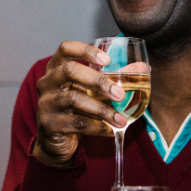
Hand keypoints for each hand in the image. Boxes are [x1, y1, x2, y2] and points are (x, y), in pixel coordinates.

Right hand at [33, 41, 127, 166]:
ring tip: (121, 119)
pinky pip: (77, 123)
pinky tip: (111, 130)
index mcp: (56, 68)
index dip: (86, 50)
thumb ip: (115, 78)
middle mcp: (47, 82)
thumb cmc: (75, 110)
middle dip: (99, 81)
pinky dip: (97, 127)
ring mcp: (46, 103)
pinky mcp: (50, 124)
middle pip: (70, 71)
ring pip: (75, 99)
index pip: (65, 49)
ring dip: (102, 110)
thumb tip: (144, 68)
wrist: (55, 142)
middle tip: (120, 94)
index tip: (107, 60)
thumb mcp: (91, 92)